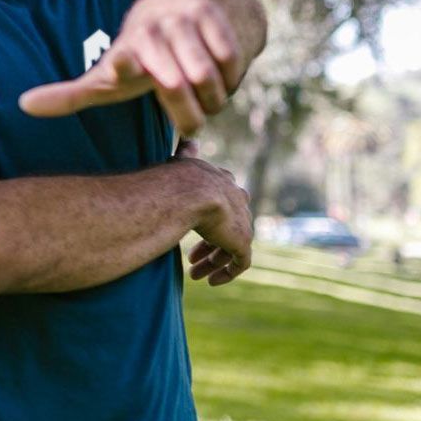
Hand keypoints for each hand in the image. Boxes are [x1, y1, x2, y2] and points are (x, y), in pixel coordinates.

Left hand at [19, 0, 243, 135]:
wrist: (186, 5)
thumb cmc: (140, 56)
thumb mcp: (106, 76)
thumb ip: (68, 96)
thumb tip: (21, 106)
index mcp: (126, 51)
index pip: (123, 59)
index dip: (124, 63)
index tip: (122, 63)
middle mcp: (152, 32)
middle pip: (177, 85)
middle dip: (188, 114)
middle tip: (190, 126)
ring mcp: (184, 21)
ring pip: (209, 78)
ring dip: (213, 99)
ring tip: (205, 102)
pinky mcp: (216, 17)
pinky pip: (232, 63)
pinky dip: (232, 78)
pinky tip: (222, 78)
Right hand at [175, 140, 250, 285]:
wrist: (192, 191)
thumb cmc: (178, 177)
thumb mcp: (183, 162)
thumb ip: (187, 154)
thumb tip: (189, 138)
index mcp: (225, 185)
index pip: (222, 203)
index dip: (207, 220)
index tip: (192, 231)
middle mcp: (237, 204)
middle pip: (228, 229)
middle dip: (209, 246)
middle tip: (192, 260)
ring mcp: (242, 224)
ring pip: (231, 248)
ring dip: (213, 262)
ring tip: (196, 275)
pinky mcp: (242, 242)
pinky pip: (239, 263)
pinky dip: (226, 273)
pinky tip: (211, 282)